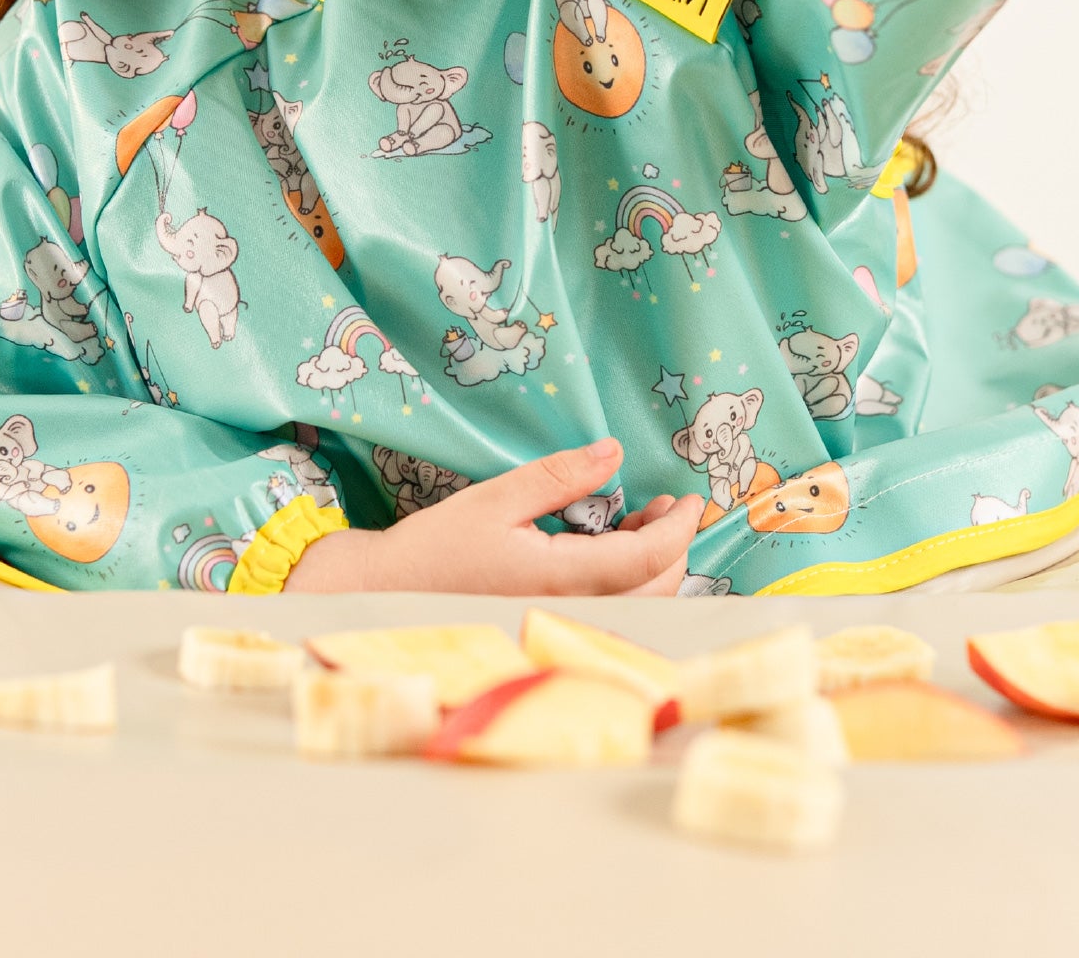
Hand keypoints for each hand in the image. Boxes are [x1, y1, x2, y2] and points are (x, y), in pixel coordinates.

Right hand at [283, 439, 702, 594]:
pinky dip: (630, 581)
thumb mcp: (496, 498)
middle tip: (670, 505)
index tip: (690, 500)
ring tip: (644, 519)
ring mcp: (561, 624)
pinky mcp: (551, 626)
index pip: (645, 560)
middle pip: (654, 590)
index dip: (678, 531)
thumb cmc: (436, 547)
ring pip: (637, 607)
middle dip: (674, 547)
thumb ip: (559, 477)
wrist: (387, 596)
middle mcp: (569, 610)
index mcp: (559, 578)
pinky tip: (613, 547)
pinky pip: (611, 610)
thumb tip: (614, 453)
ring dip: (655, 566)